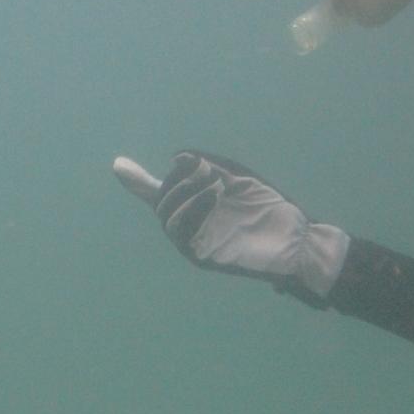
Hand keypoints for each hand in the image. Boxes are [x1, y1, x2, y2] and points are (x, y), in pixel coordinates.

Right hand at [113, 151, 348, 298]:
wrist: (296, 239)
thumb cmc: (270, 208)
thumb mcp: (238, 176)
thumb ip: (206, 166)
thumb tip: (177, 157)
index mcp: (196, 204)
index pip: (160, 191)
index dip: (138, 181)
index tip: (118, 165)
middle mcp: (190, 223)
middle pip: (162, 200)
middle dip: (177, 180)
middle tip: (204, 171)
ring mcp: (194, 241)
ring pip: (167, 216)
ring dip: (184, 193)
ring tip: (212, 184)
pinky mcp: (202, 256)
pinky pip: (183, 233)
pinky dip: (193, 208)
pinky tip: (212, 195)